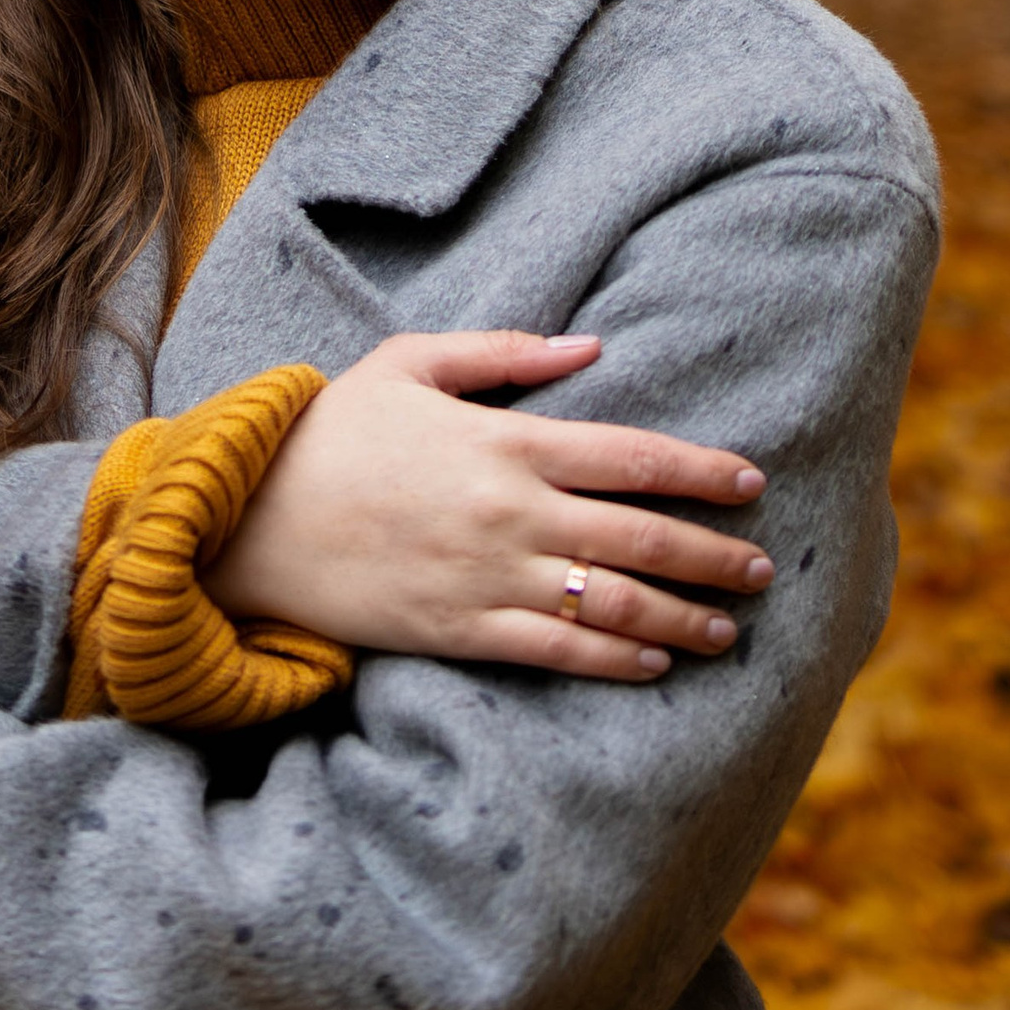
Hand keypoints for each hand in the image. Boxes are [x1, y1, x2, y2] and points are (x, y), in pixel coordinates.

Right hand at [203, 330, 772, 681]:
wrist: (245, 515)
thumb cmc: (329, 432)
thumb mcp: (410, 363)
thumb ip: (506, 353)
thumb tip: (593, 347)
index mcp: (506, 440)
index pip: (632, 456)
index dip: (700, 473)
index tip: (751, 485)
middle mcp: (511, 512)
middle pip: (642, 536)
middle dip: (714, 555)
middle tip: (763, 569)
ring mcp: (488, 576)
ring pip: (613, 602)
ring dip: (683, 616)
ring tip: (728, 628)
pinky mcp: (458, 630)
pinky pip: (558, 652)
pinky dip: (615, 660)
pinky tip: (654, 663)